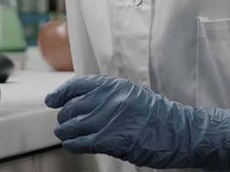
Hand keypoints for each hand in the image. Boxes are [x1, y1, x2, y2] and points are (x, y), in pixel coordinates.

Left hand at [45, 75, 229, 169]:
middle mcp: (107, 99)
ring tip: (65, 134)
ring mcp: (107, 119)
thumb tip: (81, 101)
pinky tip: (73, 144)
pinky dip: (73, 144)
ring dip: (65, 132)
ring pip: (72, 125)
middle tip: (64, 123)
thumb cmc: (157, 115)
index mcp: (113, 85)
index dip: (60, 94)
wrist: (178, 132)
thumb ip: (107, 95)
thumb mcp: (131, 94)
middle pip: (72, 107)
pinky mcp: (109, 139)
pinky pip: (81, 141)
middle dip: (64, 117)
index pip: (77, 85)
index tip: (51, 100)